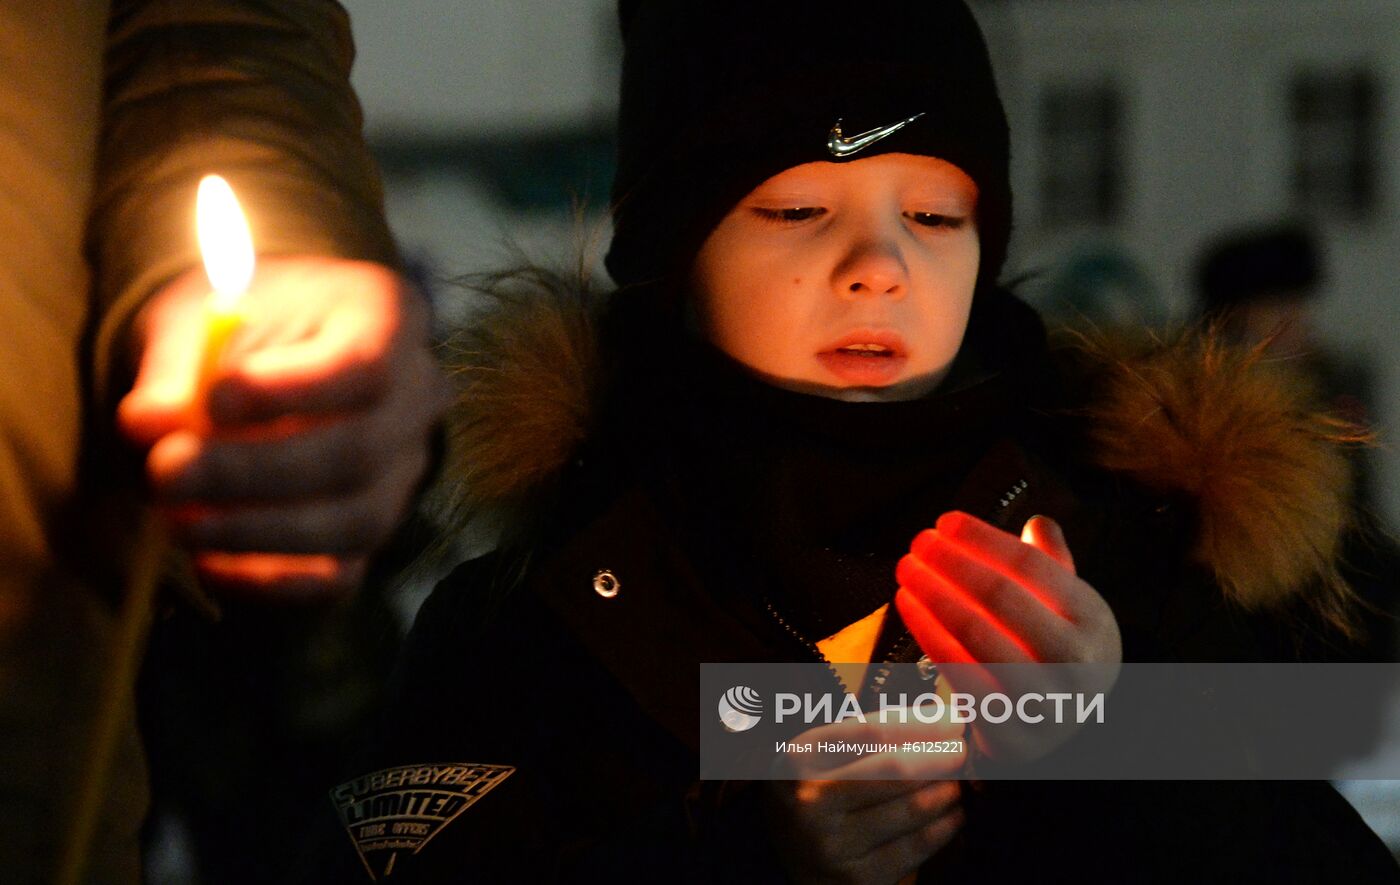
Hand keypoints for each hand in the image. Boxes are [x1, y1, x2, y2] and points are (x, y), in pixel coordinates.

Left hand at [118, 256, 449, 597]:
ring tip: (178, 522)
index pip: (367, 367)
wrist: (268, 348)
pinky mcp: (371, 530)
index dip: (296, 392)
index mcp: (389, 320)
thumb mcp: (205, 312)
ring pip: (357, 521)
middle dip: (256, 473)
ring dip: (259, 532)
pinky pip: (340, 575)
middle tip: (168, 473)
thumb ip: (179, 365)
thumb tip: (150, 422)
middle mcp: (416, 399)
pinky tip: (207, 566)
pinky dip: (271, 583)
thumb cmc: (242, 320)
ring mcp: (403, 471)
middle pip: (361, 452)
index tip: (214, 400)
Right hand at [767, 716, 965, 883]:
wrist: (796, 869)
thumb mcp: (824, 763)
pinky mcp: (858, 877)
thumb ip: (869, 740)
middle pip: (894, 768)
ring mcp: (832, 842)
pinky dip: (943, 827)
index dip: (919, 724)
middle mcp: (810, 800)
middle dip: (939, 756)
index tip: (951, 721)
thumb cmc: (819, 804)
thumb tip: (935, 719)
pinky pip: (915, 846)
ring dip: (946, 791)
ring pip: (911, 808)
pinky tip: (953, 816)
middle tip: (961, 752)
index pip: (870, 732)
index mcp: (800, 759)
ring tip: (957, 783)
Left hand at [894, 512, 1120, 762]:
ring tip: (907, 569)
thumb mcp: (1064, 605)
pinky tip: (908, 606)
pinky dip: (928, 635)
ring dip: (933, 594)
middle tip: (918, 542)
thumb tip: (1039, 524)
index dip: (983, 539)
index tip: (945, 521)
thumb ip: (1051, 562)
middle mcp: (1079, 662)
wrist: (1055, 724)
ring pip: (976, 635)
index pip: (1031, 566)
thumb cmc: (1051, 647)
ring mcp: (1047, 702)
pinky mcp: (1012, 733)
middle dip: (952, 562)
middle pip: (1001, 596)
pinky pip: (960, 675)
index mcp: (1094, 619)